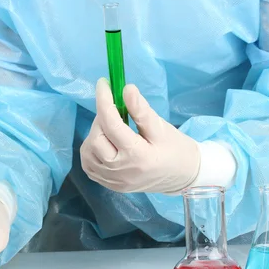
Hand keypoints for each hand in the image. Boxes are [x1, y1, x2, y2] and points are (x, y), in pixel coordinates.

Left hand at [80, 78, 199, 193]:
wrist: (180, 176)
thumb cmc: (174, 149)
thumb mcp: (161, 128)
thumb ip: (141, 110)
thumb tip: (126, 89)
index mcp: (138, 156)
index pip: (112, 125)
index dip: (104, 101)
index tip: (103, 83)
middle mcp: (121, 171)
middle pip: (96, 139)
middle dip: (101, 118)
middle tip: (113, 110)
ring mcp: (112, 180)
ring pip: (88, 151)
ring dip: (94, 133)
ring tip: (111, 127)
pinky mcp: (108, 185)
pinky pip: (88, 164)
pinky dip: (91, 148)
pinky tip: (105, 141)